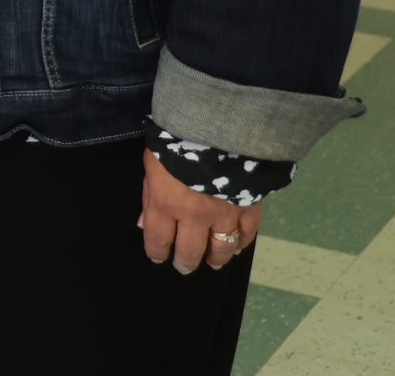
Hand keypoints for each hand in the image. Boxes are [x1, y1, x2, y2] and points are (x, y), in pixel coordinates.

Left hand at [141, 149, 262, 273]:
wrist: (218, 125)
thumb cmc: (175, 138)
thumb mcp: (151, 163)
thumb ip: (149, 196)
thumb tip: (145, 224)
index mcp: (166, 203)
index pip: (158, 238)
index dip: (157, 251)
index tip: (157, 258)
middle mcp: (195, 215)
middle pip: (190, 249)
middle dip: (185, 261)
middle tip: (184, 268)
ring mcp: (225, 213)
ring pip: (221, 246)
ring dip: (216, 258)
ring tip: (212, 264)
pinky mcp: (250, 206)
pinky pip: (247, 233)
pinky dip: (242, 243)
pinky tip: (237, 247)